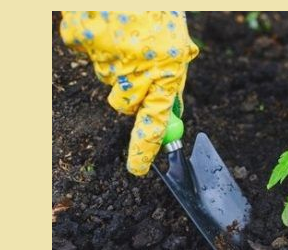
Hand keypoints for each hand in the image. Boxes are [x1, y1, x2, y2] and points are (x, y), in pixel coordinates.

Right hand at [60, 11, 198, 174]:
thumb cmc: (159, 14)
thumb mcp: (177, 46)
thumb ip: (173, 80)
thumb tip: (173, 116)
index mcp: (167, 70)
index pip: (155, 123)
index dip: (145, 149)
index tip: (137, 170)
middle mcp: (137, 68)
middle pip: (124, 105)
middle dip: (129, 96)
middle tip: (135, 72)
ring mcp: (107, 56)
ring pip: (107, 80)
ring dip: (115, 67)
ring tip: (125, 38)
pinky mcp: (82, 40)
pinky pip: (88, 55)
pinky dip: (96, 45)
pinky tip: (108, 26)